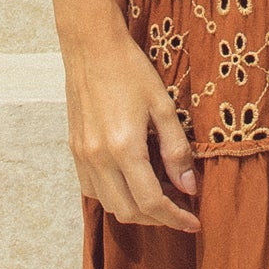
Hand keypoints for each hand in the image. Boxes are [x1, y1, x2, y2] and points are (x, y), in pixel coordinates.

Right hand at [64, 24, 199, 227]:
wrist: (91, 46)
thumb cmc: (130, 70)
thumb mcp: (163, 106)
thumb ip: (177, 150)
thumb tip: (189, 187)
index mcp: (124, 148)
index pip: (151, 202)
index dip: (175, 218)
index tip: (194, 222)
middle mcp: (99, 158)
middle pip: (128, 212)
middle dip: (157, 219)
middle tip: (180, 210)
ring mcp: (82, 155)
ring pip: (108, 204)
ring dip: (135, 209)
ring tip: (159, 195)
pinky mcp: (75, 149)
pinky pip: (91, 189)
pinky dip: (113, 196)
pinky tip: (131, 182)